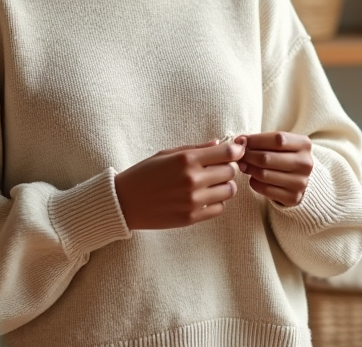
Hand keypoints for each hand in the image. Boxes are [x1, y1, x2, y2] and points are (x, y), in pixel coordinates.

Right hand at [114, 139, 244, 229]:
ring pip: (228, 191)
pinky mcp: (191, 217)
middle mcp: (192, 179)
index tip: (235, 152)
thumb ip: (195, 149)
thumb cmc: (144, 173)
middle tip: (218, 169)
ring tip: (212, 184)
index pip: (226, 153)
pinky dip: (217, 202)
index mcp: (186, 159)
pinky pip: (219, 208)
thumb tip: (219, 144)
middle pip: (230, 172)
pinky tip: (205, 198)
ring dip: (224, 186)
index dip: (235, 151)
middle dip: (228, 168)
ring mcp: (193, 200)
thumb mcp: (167, 154)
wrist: (125, 201)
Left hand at [237, 131, 313, 207]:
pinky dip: (254, 182)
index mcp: (304, 144)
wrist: (299, 179)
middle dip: (248, 156)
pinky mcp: (293, 197)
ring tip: (244, 166)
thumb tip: (240, 140)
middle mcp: (305, 163)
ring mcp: (300, 182)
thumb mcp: (278, 144)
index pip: (277, 139)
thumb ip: (260, 140)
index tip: (240, 141)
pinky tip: (253, 178)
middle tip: (239, 156)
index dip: (255, 139)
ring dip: (249, 169)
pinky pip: (264, 189)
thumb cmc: (284, 156)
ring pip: (264, 174)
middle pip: (267, 157)